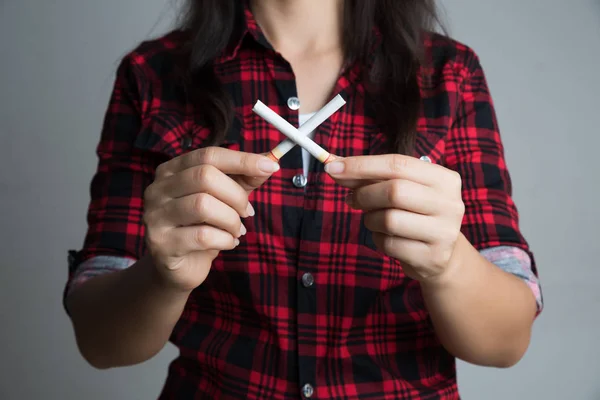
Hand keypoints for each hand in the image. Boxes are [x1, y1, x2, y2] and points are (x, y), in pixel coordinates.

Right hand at [143, 147, 279, 291]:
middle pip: (205, 176)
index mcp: (173, 170)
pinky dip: (225, 239)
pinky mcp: (161, 243)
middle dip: (237, 196)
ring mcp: (155, 216)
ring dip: (231, 220)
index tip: (270, 166)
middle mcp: (158, 189)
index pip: (209, 155)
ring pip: (202, 205)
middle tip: (248, 212)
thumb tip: (269, 162)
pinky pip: (202, 236)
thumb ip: (245, 178)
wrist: (182, 266)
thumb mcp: (226, 198)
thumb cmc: (203, 226)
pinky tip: (229, 243)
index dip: (242, 160)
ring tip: (237, 230)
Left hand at [325, 154, 464, 282]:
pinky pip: (390, 244)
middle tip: (351, 199)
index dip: (362, 165)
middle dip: (364, 194)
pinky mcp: (432, 257)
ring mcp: (444, 232)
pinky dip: (378, 239)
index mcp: (444, 178)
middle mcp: (450, 203)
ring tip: (373, 220)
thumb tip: (335, 167)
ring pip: (389, 219)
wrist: (443, 255)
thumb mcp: (401, 189)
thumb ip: (370, 177)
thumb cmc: (415, 214)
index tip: (332, 168)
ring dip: (370, 219)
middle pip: (395, 191)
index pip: (398, 164)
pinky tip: (385, 237)